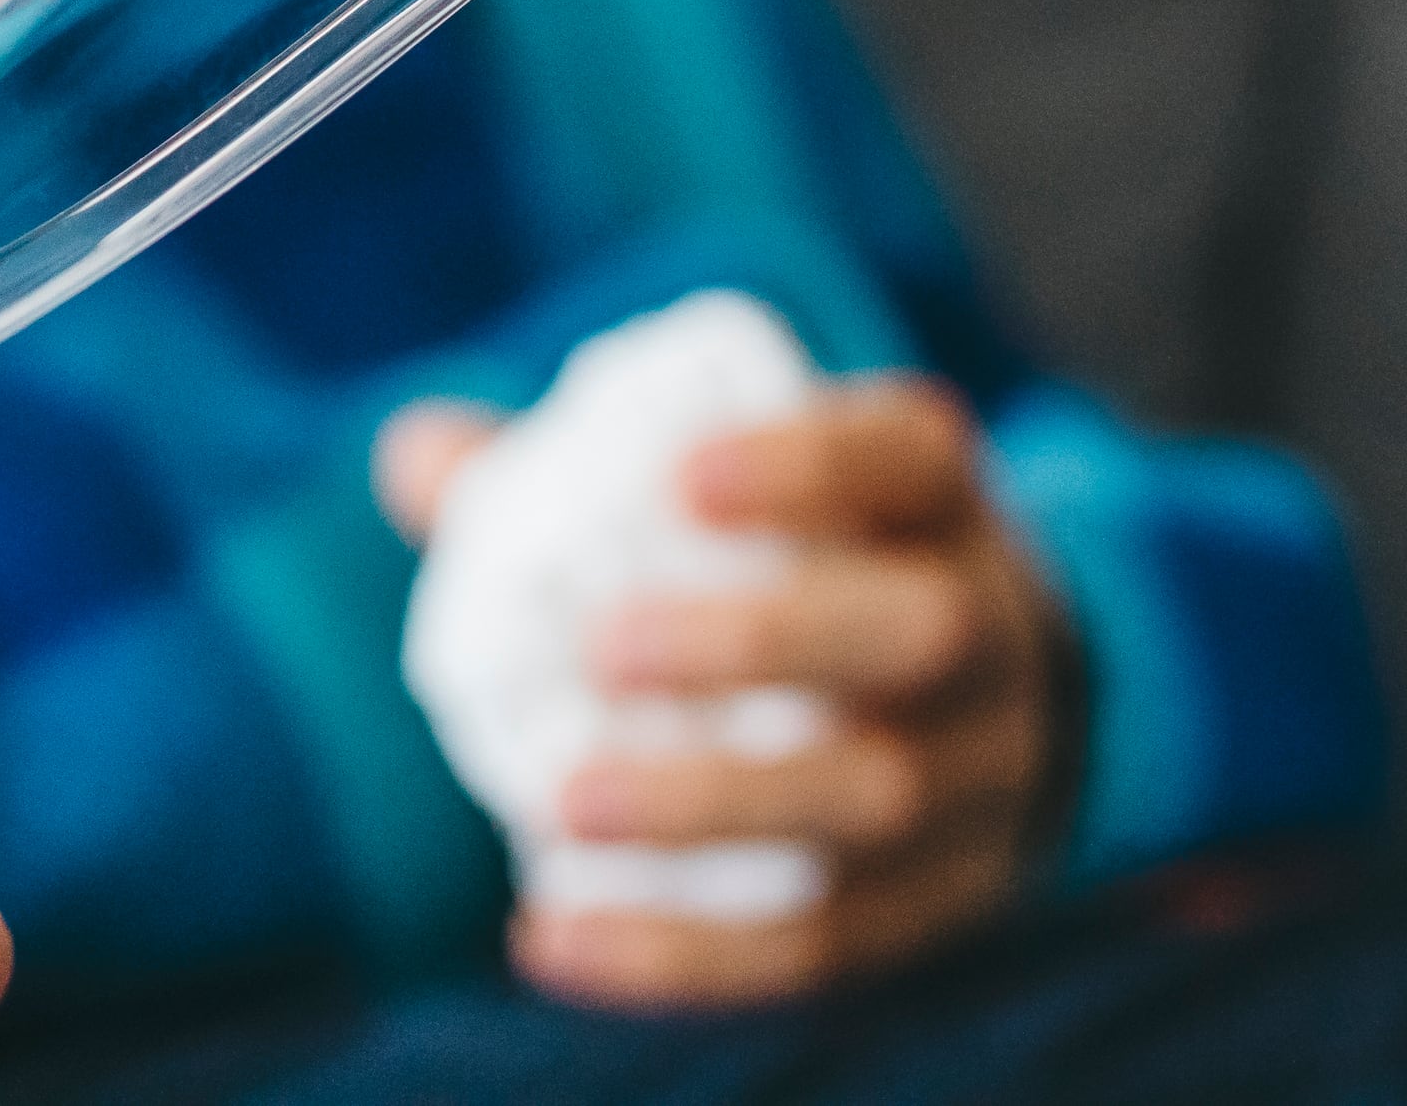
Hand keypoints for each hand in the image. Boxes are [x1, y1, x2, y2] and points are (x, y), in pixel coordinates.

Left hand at [382, 378, 1067, 1006]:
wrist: (993, 714)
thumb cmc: (809, 566)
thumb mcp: (748, 494)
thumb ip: (577, 470)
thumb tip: (413, 456)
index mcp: (937, 501)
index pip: (909, 453)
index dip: (809, 462)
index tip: (679, 471)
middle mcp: (988, 633)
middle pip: (921, 631)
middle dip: (765, 638)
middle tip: (606, 646)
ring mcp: (978, 779)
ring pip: (873, 801)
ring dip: (713, 805)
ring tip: (565, 803)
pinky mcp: (939, 905)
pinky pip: (824, 944)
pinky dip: (681, 953)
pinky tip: (546, 936)